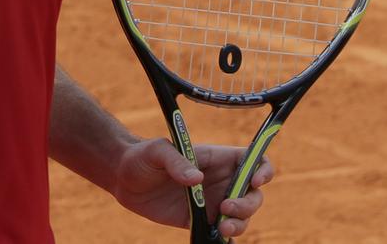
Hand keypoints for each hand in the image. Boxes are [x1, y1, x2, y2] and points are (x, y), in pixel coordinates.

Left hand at [111, 138, 274, 238]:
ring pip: (243, 215)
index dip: (263, 169)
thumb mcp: (157, 151)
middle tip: (226, 207)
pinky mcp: (201, 220)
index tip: (255, 180)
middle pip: (253, 193)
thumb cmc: (143, 156)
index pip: (253, 160)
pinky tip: (218, 236)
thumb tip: (196, 180)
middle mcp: (220, 180)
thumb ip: (177, 161)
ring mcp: (213, 201)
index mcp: (217, 158)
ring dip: (240, 223)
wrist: (124, 179)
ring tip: (221, 226)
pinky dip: (228, 237)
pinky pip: (224, 231)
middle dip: (249, 203)